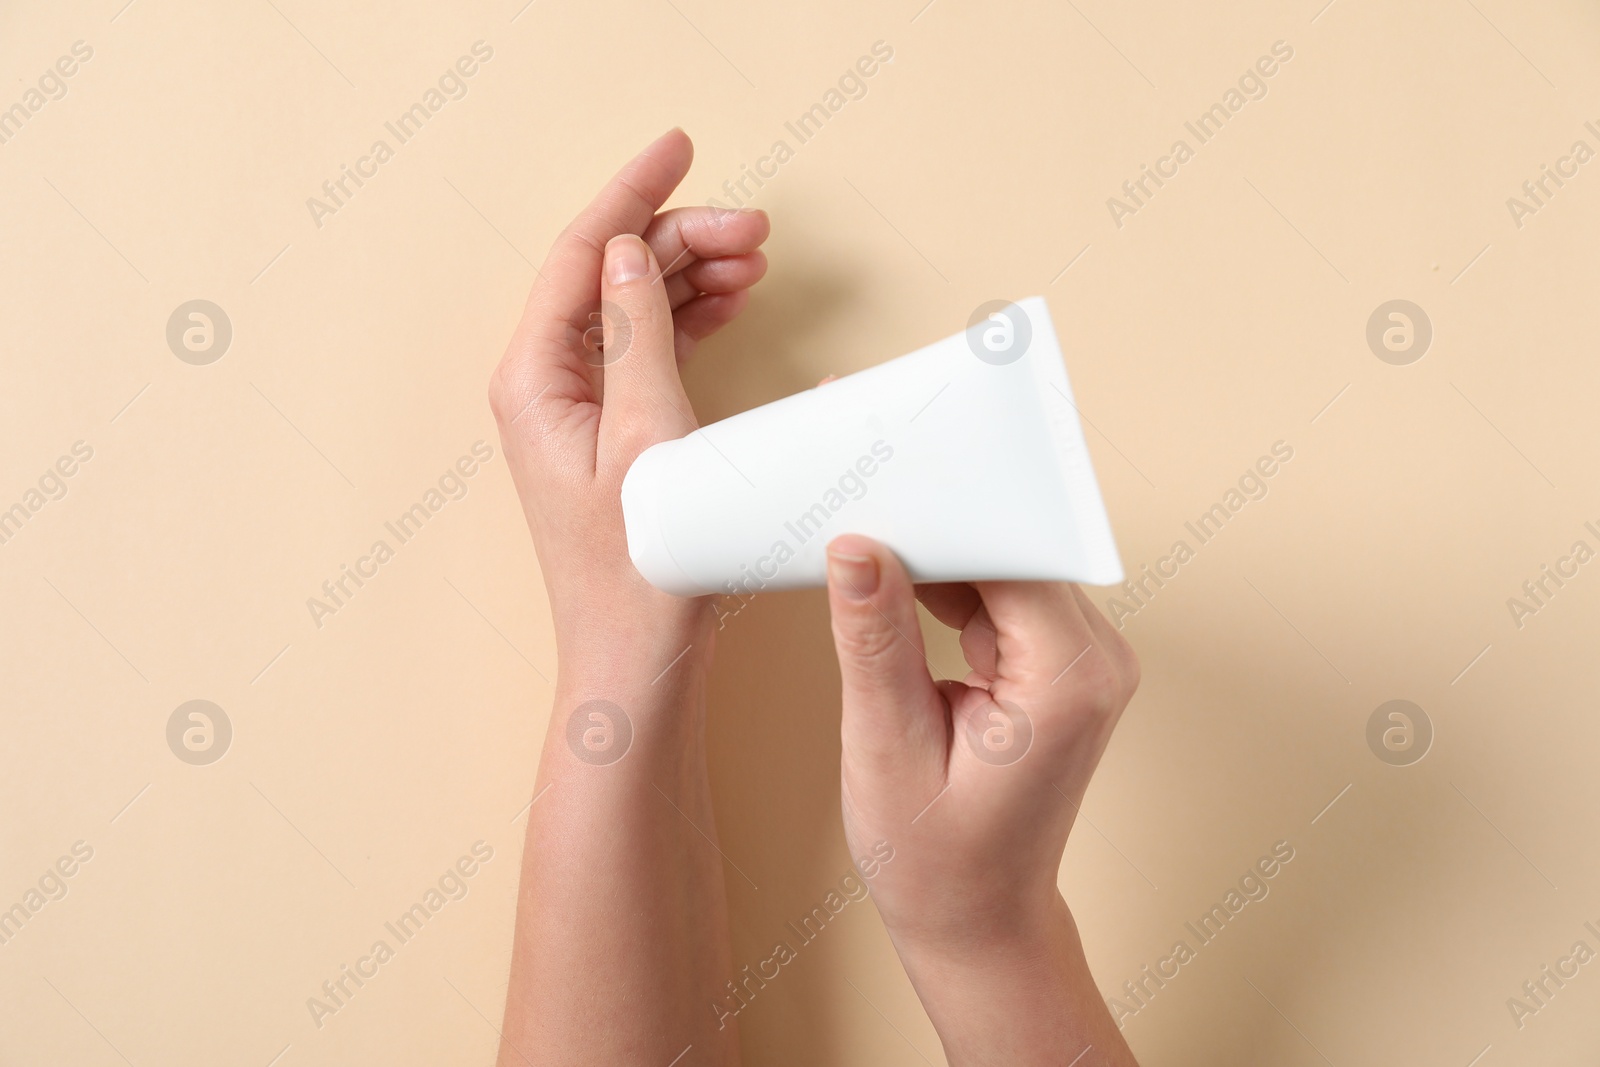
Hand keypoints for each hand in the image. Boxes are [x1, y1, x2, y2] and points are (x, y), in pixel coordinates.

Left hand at [488, 128, 769, 679]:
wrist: (636, 661)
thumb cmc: (637, 573)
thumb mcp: (647, 443)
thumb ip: (637, 338)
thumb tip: (627, 253)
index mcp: (534, 378)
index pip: (581, 253)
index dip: (633, 192)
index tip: (680, 144)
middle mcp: (545, 383)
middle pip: (612, 274)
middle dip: (681, 238)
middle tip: (756, 229)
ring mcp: (577, 407)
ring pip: (633, 307)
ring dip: (691, 275)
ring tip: (755, 260)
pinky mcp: (611, 431)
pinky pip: (647, 348)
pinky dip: (690, 318)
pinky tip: (730, 301)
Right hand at [825, 533, 1140, 1064]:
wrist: (979, 923)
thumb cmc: (937, 861)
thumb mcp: (886, 748)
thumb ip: (875, 641)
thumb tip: (856, 547)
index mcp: (1068, 679)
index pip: (1009, 552)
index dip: (944, 511)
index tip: (877, 482)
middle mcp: (1094, 659)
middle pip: (1012, 548)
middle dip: (934, 526)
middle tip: (856, 501)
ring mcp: (1080, 660)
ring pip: (1002, 566)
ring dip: (934, 555)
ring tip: (860, 545)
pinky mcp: (1055, 663)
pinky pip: (999, 595)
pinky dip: (945, 587)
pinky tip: (890, 584)